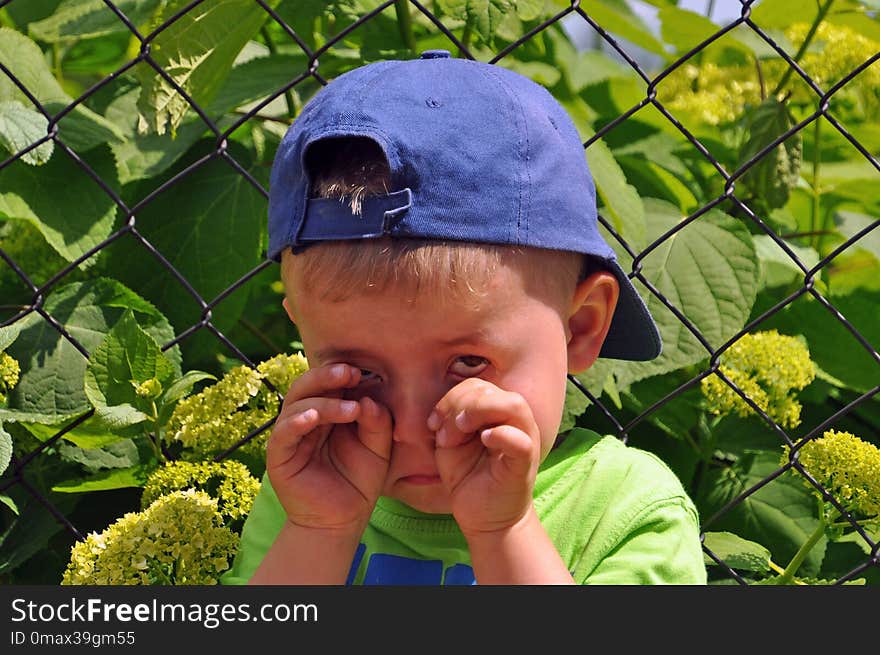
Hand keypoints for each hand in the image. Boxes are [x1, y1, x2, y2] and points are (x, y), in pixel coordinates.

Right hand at [265, 363, 391, 534]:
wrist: (342, 520)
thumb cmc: (359, 480)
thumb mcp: (378, 448)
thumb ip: (377, 422)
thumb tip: (367, 399)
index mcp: (327, 412)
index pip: (327, 383)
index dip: (341, 373)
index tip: (362, 370)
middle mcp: (305, 419)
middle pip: (306, 386)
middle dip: (327, 376)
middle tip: (349, 373)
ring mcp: (290, 437)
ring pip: (296, 405)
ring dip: (323, 402)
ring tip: (351, 409)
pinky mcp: (279, 457)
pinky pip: (283, 433)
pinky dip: (295, 421)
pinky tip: (311, 417)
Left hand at [428, 378, 540, 535]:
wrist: (483, 517)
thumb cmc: (469, 475)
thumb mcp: (452, 443)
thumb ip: (450, 419)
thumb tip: (445, 408)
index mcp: (497, 413)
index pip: (477, 386)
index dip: (451, 397)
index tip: (433, 423)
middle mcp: (515, 421)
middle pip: (491, 391)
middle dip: (459, 405)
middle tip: (444, 434)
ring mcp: (525, 439)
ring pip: (512, 405)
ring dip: (477, 413)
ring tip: (459, 434)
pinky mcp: (525, 464)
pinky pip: (521, 440)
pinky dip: (502, 435)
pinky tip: (484, 440)